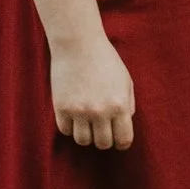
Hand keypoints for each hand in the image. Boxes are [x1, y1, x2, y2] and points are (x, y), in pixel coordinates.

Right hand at [50, 35, 136, 150]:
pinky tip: (74, 114)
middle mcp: (100, 111)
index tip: (119, 140)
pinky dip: (70, 126)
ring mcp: (79, 111)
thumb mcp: (125, 80)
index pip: (123, 139)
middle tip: (102, 129)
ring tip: (87, 120)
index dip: (122, 142)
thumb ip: (128, 104)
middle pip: (102, 144)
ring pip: (83, 141)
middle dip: (104, 138)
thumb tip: (125, 124)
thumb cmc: (105, 60)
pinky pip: (66, 131)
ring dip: (86, 133)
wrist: (79, 44)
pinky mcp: (61, 108)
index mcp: (119, 104)